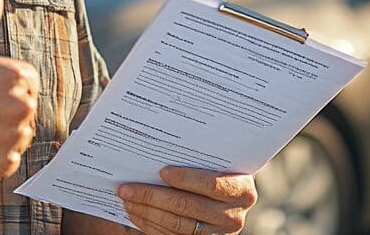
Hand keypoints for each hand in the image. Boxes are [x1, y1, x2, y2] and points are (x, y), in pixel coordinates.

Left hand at [118, 167, 256, 234]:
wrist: (228, 201)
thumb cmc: (220, 174)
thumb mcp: (220, 165)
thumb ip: (202, 158)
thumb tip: (163, 144)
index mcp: (242, 191)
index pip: (210, 184)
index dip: (186, 178)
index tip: (161, 172)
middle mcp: (233, 216)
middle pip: (187, 206)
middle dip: (153, 196)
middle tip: (127, 188)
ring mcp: (217, 234)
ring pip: (176, 224)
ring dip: (147, 212)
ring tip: (127, 200)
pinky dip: (150, 224)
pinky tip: (136, 213)